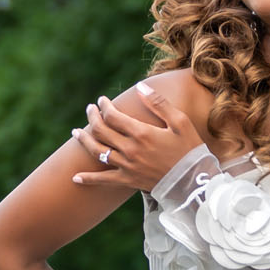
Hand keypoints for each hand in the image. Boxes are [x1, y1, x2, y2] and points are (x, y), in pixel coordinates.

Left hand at [73, 85, 203, 193]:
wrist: (194, 182)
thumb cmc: (190, 149)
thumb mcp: (179, 122)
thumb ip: (159, 103)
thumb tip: (140, 86)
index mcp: (141, 133)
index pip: (112, 116)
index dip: (104, 106)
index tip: (102, 100)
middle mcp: (130, 149)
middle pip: (101, 130)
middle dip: (92, 117)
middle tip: (90, 110)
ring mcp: (127, 166)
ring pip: (97, 151)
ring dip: (84, 140)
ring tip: (76, 132)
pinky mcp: (128, 181)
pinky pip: (103, 180)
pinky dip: (88, 179)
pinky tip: (75, 178)